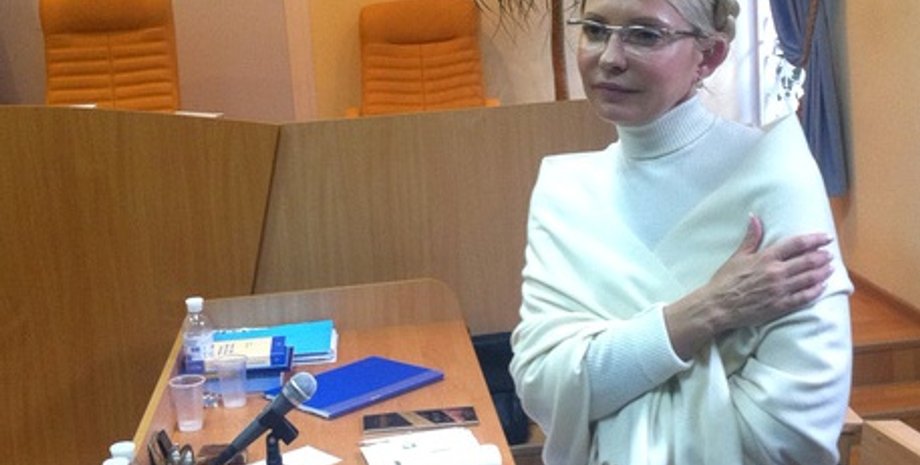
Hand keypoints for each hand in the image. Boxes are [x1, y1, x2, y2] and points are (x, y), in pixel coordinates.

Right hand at [664, 215, 833, 359]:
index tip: (826, 237)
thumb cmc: (725, 281)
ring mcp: (780, 290)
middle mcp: (776, 272)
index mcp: (766, 257)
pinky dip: (816, 291)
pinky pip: (804, 297)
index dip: (814, 239)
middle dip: (822, 256)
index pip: (797, 244)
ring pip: (810, 278)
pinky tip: (822, 286)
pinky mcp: (780, 305)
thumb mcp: (737, 256)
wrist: (718, 306)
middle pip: (808, 261)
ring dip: (823, 272)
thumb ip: (751, 237)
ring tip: (831, 267)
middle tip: (829, 254)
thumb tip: (754, 217)